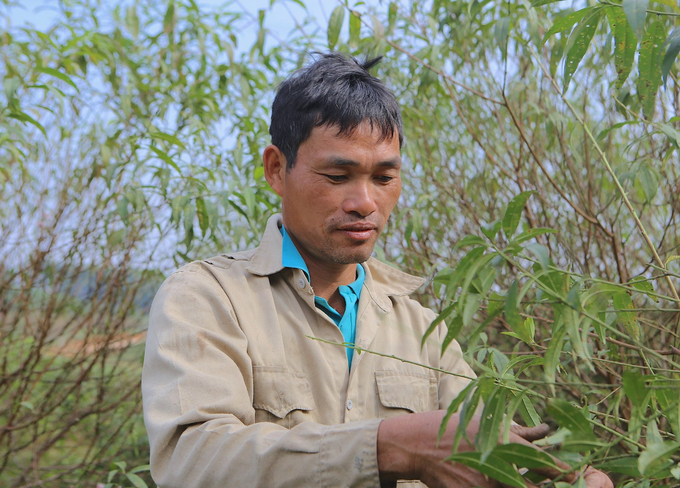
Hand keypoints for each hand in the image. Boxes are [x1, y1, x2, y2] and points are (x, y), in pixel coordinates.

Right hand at [377, 410, 612, 487]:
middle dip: (558, 485)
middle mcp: (502, 470)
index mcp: (508, 445)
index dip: (573, 475)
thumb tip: (549, 430)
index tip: (584, 475)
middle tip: (570, 482)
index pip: (553, 468)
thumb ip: (522, 431)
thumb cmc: (455, 427)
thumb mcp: (490, 421)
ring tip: (536, 480)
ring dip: (535, 487)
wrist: (417, 445)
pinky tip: (510, 482)